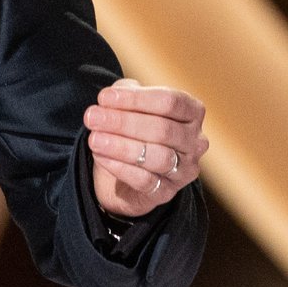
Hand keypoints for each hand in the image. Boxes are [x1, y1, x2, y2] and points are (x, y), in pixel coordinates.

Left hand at [84, 80, 208, 219]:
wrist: (128, 171)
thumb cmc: (134, 129)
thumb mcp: (130, 104)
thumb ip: (124, 93)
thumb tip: (110, 98)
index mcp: (192, 113)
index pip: (170, 102)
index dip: (136, 99)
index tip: (104, 98)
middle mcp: (195, 142)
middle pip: (163, 129)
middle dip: (123, 122)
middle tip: (92, 118)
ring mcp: (184, 170)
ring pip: (158, 157)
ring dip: (121, 146)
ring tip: (94, 139)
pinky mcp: (167, 192)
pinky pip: (145, 180)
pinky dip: (120, 167)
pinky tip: (100, 157)